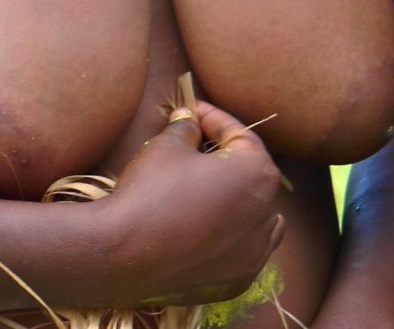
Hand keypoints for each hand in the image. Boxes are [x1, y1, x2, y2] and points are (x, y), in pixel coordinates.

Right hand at [97, 101, 283, 307]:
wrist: (126, 254)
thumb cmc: (152, 190)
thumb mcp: (167, 145)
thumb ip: (187, 128)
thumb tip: (189, 120)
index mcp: (257, 174)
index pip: (239, 136)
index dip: (212, 119)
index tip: (190, 112)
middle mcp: (267, 214)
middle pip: (250, 174)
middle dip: (223, 156)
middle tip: (193, 143)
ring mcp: (255, 254)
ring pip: (254, 215)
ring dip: (234, 197)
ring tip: (207, 185)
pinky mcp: (237, 281)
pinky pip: (242, 250)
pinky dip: (231, 235)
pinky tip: (211, 226)